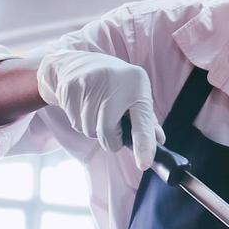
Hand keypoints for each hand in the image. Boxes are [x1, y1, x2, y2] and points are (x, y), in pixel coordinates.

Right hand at [36, 49, 163, 169]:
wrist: (74, 64)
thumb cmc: (113, 83)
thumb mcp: (135, 93)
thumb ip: (146, 118)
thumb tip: (159, 139)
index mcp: (136, 83)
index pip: (142, 120)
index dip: (143, 144)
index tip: (144, 164)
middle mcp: (114, 81)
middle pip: (108, 131)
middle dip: (110, 139)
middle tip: (111, 129)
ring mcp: (89, 82)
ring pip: (90, 130)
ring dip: (93, 129)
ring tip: (95, 111)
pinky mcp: (70, 87)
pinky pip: (75, 123)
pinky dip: (79, 122)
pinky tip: (82, 106)